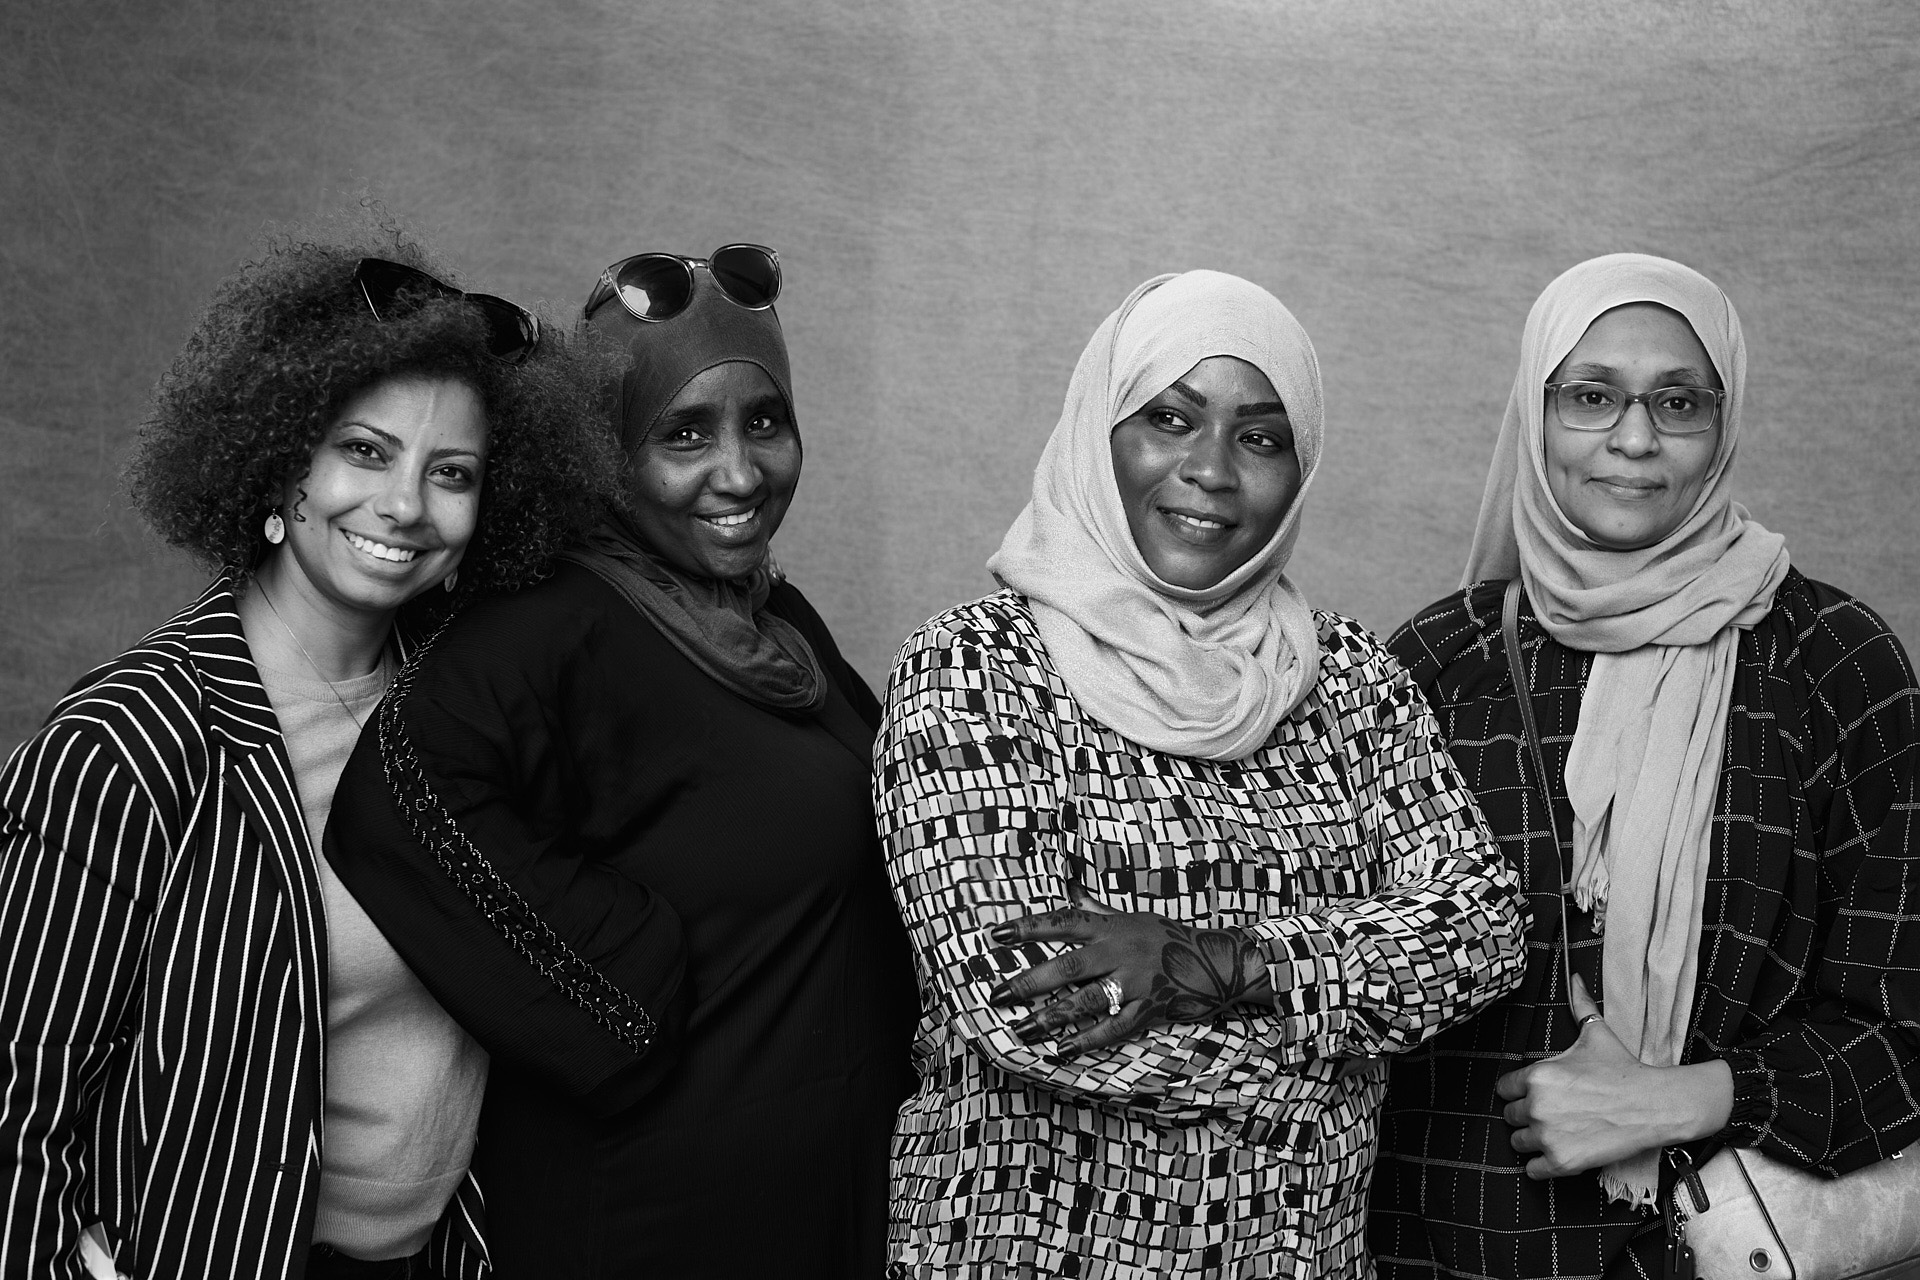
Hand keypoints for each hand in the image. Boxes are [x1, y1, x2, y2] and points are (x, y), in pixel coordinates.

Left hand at [985, 884, 1270, 1057]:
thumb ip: (1098, 910)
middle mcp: (1120, 951)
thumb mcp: (1133, 917)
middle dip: (1029, 981)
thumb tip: (1070, 891)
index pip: (1063, 922)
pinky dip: (1087, 1039)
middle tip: (997, 995)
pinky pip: (1114, 1027)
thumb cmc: (1170, 937)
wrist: (1217, 960)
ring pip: (1086, 1000)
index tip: (997, 934)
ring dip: (1051, 1017)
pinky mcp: (1149, 1008)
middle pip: (1067, 966)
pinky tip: (1063, 1049)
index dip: (1029, 928)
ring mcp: (1135, 981)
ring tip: (1022, 1030)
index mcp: (1112, 926)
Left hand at [1494, 975, 1732, 1178]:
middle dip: (1526, 1115)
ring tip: (1557, 1132)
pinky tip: (1559, 1153)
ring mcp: (1547, 1136)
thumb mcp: (1597, 1034)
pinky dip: (1541, 1166)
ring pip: (1517, 1143)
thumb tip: (1575, 976)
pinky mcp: (1561, 1162)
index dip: (1520, 1092)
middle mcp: (1536, 1106)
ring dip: (1532, 1140)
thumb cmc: (1622, 1069)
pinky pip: (1532, 1170)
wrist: (1654, 1105)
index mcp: (1537, 1075)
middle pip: (1509, 1116)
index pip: (1505, 1089)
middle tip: (1552, 1113)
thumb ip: (1579, 1006)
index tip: (1539, 1094)